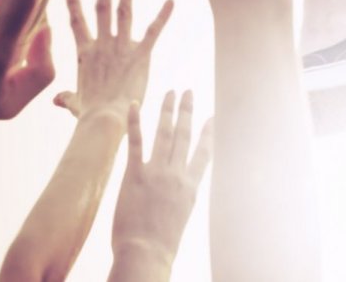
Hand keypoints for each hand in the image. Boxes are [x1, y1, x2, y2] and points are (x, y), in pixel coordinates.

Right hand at [54, 0, 173, 120]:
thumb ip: (67, 98)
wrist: (104, 119)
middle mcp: (101, 44)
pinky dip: (163, 16)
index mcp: (85, 54)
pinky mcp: (140, 55)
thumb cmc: (89, 115)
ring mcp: (120, 47)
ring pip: (123, 11)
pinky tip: (172, 1)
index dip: (73, 4)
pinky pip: (153, 32)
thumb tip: (55, 100)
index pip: (76, 22)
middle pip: (102, 6)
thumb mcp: (75, 104)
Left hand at [112, 91, 213, 269]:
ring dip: (168, 110)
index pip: (203, 153)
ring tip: (171, 92)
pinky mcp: (134, 175)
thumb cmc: (161, 244)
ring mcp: (157, 173)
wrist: (146, 253)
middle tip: (188, 91)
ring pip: (165, 134)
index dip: (208, 133)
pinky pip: (136, 142)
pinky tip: (136, 104)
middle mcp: (177, 176)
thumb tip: (179, 189)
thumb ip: (180, 198)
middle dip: (187, 111)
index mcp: (191, 187)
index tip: (211, 117)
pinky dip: (135, 121)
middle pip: (184, 136)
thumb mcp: (179, 217)